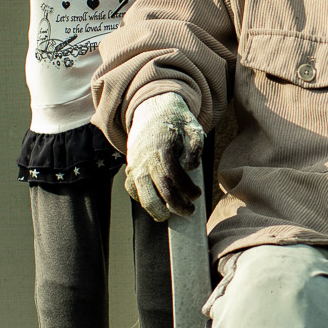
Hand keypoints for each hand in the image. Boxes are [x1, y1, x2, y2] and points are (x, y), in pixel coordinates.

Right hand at [124, 92, 204, 220]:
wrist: (152, 112)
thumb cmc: (177, 123)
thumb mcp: (192, 127)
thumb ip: (195, 146)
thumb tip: (191, 166)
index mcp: (162, 148)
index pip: (173, 175)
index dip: (186, 189)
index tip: (197, 194)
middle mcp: (146, 158)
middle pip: (157, 189)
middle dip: (175, 205)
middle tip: (189, 211)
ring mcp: (136, 165)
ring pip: (142, 194)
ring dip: (156, 209)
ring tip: (169, 216)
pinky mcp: (131, 169)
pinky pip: (133, 190)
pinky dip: (143, 200)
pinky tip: (157, 205)